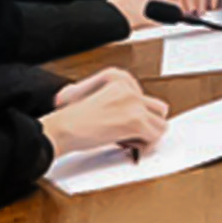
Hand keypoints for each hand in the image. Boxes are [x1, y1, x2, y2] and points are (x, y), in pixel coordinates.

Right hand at [41, 69, 168, 161]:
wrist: (61, 128)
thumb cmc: (72, 118)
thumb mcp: (95, 96)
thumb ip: (118, 99)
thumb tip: (136, 112)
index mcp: (118, 76)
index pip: (145, 97)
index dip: (137, 114)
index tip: (124, 123)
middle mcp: (129, 86)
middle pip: (158, 109)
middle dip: (148, 123)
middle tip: (132, 133)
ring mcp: (134, 103)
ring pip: (160, 124)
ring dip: (146, 136)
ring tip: (128, 140)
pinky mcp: (136, 121)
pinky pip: (154, 137)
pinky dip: (143, 145)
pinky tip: (127, 144)